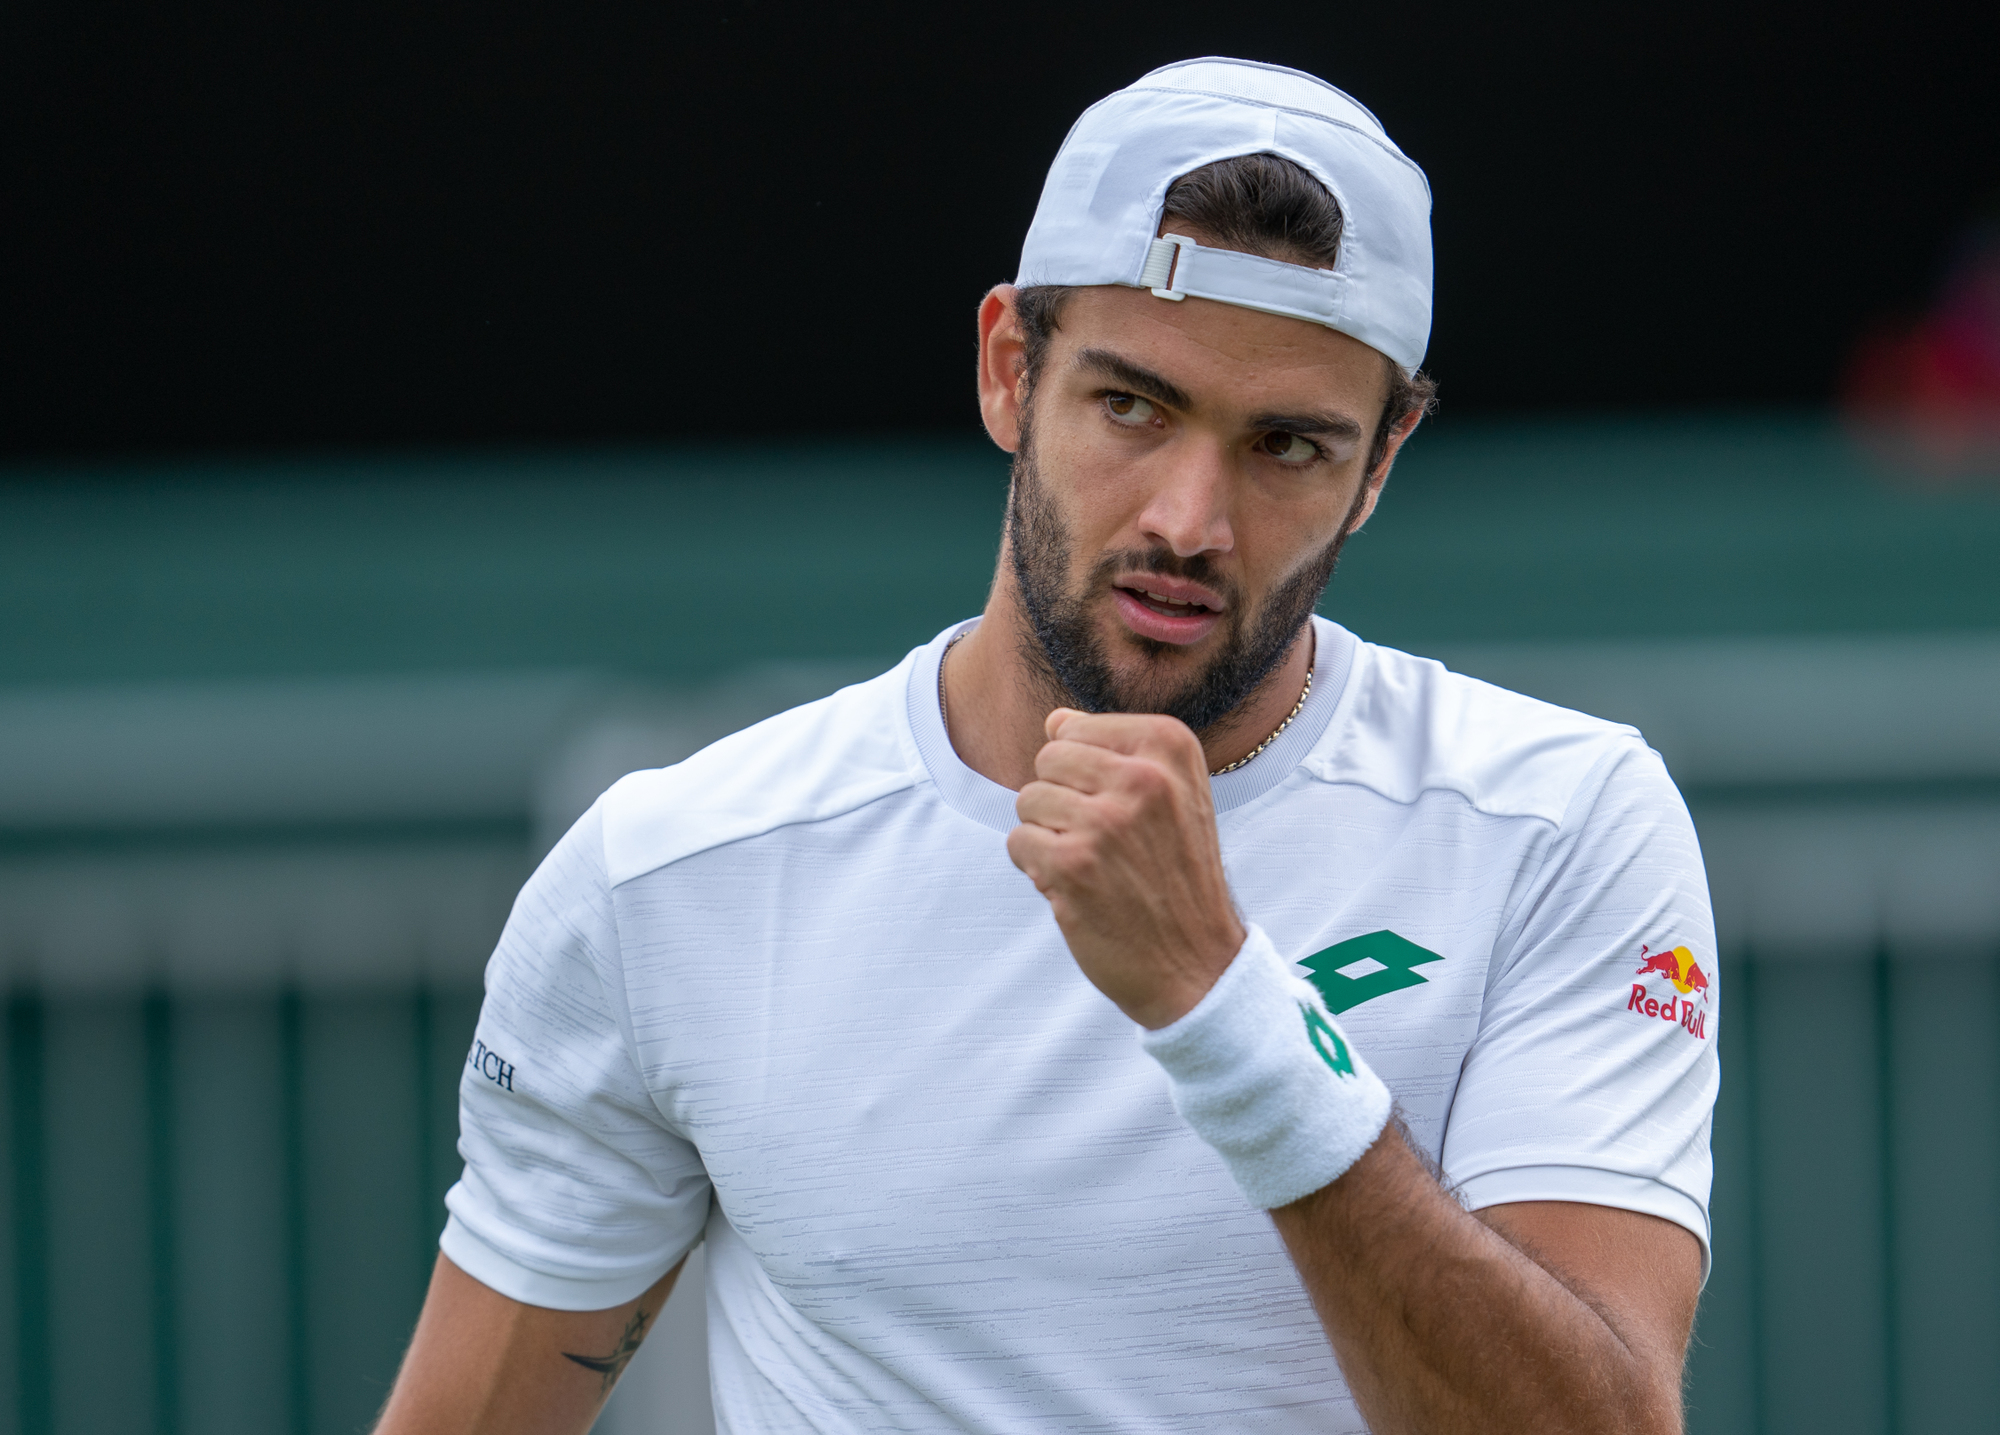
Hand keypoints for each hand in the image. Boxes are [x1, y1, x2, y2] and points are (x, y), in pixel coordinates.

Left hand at [1007, 708, 1246, 1028]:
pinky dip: (1037, 869)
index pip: (1074, 728)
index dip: (1083, 773)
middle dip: (1060, 800)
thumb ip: (1116, 750)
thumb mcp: (1174, 795)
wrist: (1200, 964)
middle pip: (1048, 758)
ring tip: (1094, 866)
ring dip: (1049, 836)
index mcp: (1170, 745)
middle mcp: (1142, 776)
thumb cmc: (1178, 875)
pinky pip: (1018, 842)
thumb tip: (1054, 719)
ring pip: (1027, 799)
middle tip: (1104, 842)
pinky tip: (1079, 889)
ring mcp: (1106, 821)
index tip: (1124, 811)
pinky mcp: (1071, 865)